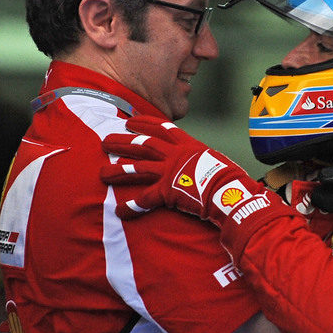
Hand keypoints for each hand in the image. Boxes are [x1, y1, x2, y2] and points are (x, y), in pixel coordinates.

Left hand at [100, 116, 269, 227]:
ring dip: (118, 171)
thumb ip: (200, 160)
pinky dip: (131, 206)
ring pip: (138, 169)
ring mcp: (170, 172)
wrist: (230, 190)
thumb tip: (200, 163)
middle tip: (105, 141)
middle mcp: (175, 155)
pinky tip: (119, 210)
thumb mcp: (214, 160)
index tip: (130, 121)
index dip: (144, 123)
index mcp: (187, 145)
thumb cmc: (229, 177)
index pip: (162, 128)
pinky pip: (145, 199)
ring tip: (102, 173)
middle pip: (143, 145)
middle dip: (123, 142)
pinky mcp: (167, 191)